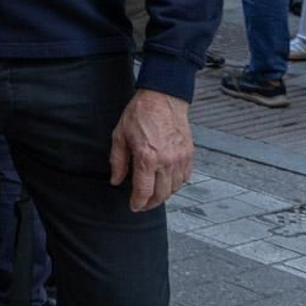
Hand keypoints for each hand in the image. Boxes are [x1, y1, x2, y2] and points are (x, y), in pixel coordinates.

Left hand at [109, 89, 193, 211]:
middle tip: (142, 204)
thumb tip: (116, 180)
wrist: (163, 98)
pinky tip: (167, 183)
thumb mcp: (120, 136)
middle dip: (150, 203)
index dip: (138, 203)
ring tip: (153, 194)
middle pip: (161, 195)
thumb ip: (118, 161)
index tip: (134, 206)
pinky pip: (185, 178)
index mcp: (147, 158)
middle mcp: (166, 161)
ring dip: (164, 195)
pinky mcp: (189, 155)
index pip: (144, 191)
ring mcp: (180, 159)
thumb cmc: (140, 114)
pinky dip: (176, 185)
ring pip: (175, 189)